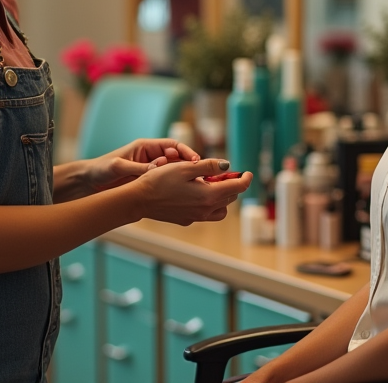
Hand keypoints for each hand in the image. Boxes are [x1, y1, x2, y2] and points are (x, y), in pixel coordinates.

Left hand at [81, 138, 201, 192]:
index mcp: (145, 147)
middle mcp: (151, 157)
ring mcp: (150, 170)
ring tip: (192, 185)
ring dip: (182, 178)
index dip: (186, 152)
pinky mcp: (148, 183)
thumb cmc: (101, 169)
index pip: (172, 145)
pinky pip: (165, 183)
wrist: (88, 182)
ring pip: (173, 172)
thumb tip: (158, 169)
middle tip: (199, 175)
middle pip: (177, 159)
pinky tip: (180, 194)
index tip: (195, 161)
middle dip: (188, 166)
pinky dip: (173, 187)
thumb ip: (138, 168)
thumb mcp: (119, 167)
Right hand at [135, 158, 252, 225]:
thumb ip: (208, 166)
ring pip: (220, 210)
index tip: (247, 173)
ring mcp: (196, 217)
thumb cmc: (160, 180)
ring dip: (222, 197)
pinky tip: (197, 193)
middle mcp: (205, 209)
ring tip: (212, 184)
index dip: (245, 179)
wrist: (140, 200)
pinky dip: (209, 203)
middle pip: (230, 198)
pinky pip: (206, 214)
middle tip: (225, 173)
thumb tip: (227, 165)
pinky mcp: (187, 220)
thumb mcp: (185, 167)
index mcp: (208, 195)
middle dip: (232, 185)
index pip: (237, 188)